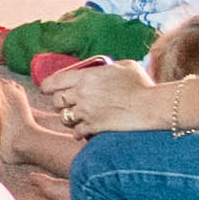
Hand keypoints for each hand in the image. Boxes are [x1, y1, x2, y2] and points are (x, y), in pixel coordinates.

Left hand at [43, 60, 183, 142]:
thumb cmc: (141, 84)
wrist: (150, 106)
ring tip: (76, 118)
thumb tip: (107, 68)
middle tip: (67, 104)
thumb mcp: (125, 66)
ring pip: (64, 119)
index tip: (48, 89)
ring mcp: (86, 113)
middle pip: (56, 102)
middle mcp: (82, 95)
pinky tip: (85, 131)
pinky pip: (76, 133)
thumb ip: (110, 67)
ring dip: (68, 119)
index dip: (47, 86)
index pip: (53, 82)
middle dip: (60, 103)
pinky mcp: (94, 128)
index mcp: (86, 77)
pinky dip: (79, 132)